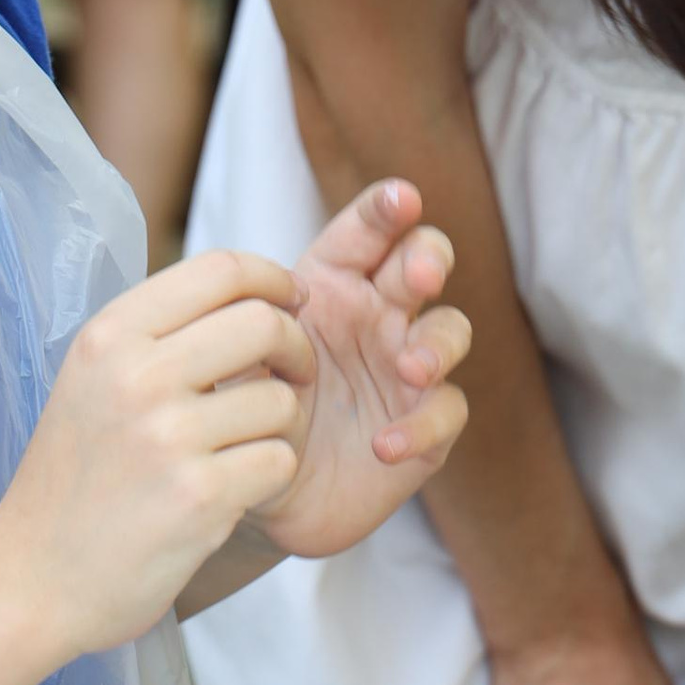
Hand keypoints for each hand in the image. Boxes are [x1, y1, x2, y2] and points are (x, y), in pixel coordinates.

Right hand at [0, 249, 314, 660]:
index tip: (291, 301)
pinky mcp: (199, 497)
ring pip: (281, 401)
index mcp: (110, 336)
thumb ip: (158, 336)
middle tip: (292, 377)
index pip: (220, 269)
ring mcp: (168, 437)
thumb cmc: (72, 481)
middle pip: (264, 323)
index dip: (273, 279)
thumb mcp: (91, 382)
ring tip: (244, 447)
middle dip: (296, 348)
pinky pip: (280, 461)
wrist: (29, 580)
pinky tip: (235, 489)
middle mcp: (136, 376)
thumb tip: (251, 295)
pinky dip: (270, 476)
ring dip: (282, 426)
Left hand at [255, 179, 472, 560]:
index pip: (366, 232)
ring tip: (411, 368)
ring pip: (450, 331)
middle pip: (424, 261)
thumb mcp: (234, 362)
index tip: (404, 198)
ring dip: (437, 343)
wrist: (257, 486)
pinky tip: (387, 444)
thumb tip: (256, 309)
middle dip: (429, 257)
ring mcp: (408, 368)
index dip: (387, 209)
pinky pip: (444, 413)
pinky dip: (423, 426)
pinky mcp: (426, 426)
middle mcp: (379, 315)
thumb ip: (246, 332)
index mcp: (334, 283)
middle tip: (420, 275)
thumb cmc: (247, 406)